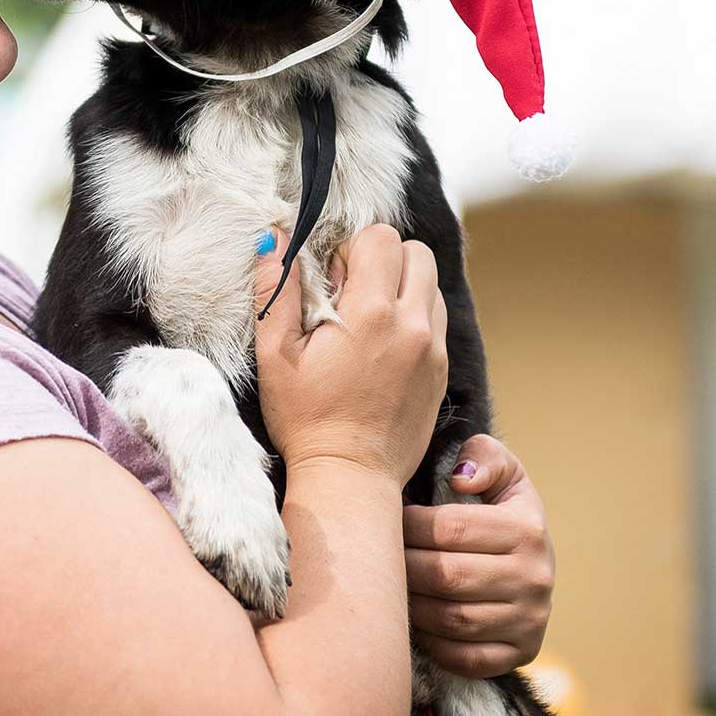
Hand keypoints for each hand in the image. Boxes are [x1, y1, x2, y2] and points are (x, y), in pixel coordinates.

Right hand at [253, 224, 448, 485]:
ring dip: (402, 286)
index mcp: (371, 313)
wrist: (349, 479)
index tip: (332, 282)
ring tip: (369, 321)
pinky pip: (437, 319)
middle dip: (383, 259)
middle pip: (416, 251)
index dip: (351, 249)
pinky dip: (415, 316)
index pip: (380, 237)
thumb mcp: (275, 355)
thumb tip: (273, 237)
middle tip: (352, 295)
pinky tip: (384, 345)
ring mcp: (433, 348)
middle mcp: (412, 324)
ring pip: (431, 283)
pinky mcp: (442, 370)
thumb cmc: (305, 420)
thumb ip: (276, 291)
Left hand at [402, 434, 553, 677]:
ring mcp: (530, 620)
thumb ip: (482, 457)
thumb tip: (461, 480)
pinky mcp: (521, 653)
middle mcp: (536, 578)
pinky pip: (466, 658)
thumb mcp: (503, 469)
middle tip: (375, 558)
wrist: (534, 559)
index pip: (451, 528)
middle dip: (402, 567)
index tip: (385, 519)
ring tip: (388, 588)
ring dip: (411, 606)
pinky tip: (413, 622)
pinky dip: (433, 643)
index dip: (408, 525)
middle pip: (447, 576)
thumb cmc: (501, 508)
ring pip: (453, 620)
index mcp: (527, 529)